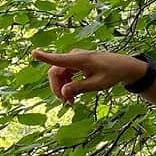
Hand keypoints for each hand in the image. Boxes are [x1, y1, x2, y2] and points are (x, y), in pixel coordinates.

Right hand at [32, 48, 151, 103]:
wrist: (122, 66)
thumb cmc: (111, 74)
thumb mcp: (97, 84)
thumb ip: (80, 87)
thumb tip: (64, 92)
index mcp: (81, 59)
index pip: (60, 59)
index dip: (45, 57)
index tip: (34, 53)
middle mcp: (75, 56)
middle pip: (55, 72)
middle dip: (57, 88)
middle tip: (66, 102)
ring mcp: (74, 59)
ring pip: (58, 75)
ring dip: (62, 88)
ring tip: (71, 102)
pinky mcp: (75, 63)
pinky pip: (64, 75)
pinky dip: (66, 85)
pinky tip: (71, 96)